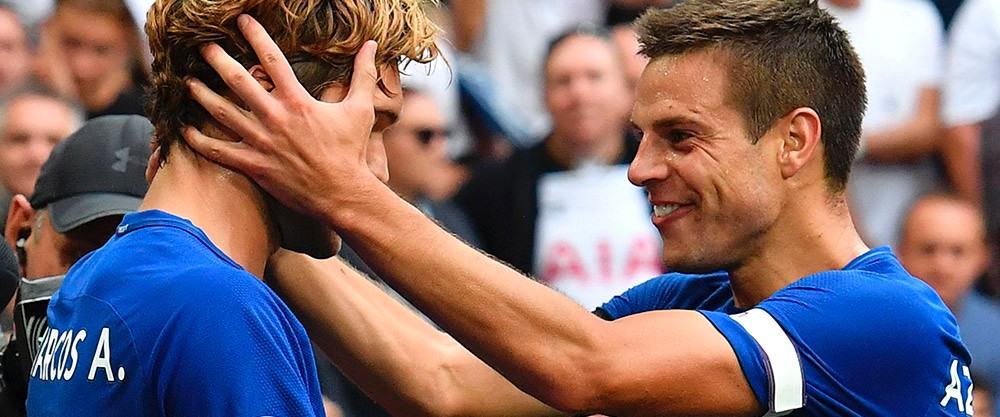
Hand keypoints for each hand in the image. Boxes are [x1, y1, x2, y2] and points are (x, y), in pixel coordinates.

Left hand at [183, 14, 379, 221]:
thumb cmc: (351, 152)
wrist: (343, 193)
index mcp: (297, 101)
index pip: (272, 58)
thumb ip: (363, 75)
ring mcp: (261, 142)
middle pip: (238, 80)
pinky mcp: (254, 165)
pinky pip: (219, 152)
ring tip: (187, 83)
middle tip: (201, 46)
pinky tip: (185, 129)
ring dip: (201, 95)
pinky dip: (199, 141)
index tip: (241, 21)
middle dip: (217, 60)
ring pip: (222, 113)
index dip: (255, 35)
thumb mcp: (361, 110)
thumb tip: (372, 46)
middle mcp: (275, 117)